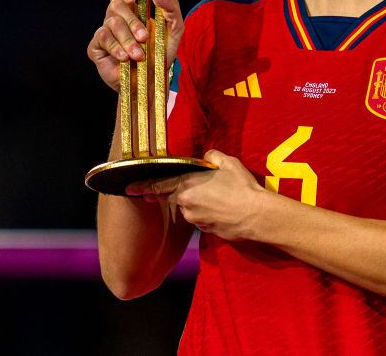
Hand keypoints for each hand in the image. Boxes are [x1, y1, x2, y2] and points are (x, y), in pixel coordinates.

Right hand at [86, 0, 184, 91]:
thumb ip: (171, 7)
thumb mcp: (175, 28)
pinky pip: (102, 38)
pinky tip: (125, 58)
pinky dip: (116, 48)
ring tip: (139, 55)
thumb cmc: (161, 54)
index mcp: (130, 9)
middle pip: (115, 5)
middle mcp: (115, 18)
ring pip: (111, 23)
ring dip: (127, 40)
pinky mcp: (96, 48)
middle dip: (132, 22)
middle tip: (144, 38)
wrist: (152, 82)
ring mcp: (104, 32)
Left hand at [126, 150, 266, 240]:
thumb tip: (206, 156)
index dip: (142, 186)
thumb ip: (212, 156)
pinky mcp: (205, 230)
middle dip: (170, 192)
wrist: (257, 217)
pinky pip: (200, 217)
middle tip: (176, 187)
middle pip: (173, 196)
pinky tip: (221, 206)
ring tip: (217, 195)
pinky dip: (205, 211)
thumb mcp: (228, 164)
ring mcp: (195, 219)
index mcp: (187, 186)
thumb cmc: (242, 188)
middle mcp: (186, 204)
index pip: (158, 185)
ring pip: (188, 207)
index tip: (128, 188)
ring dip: (195, 201)